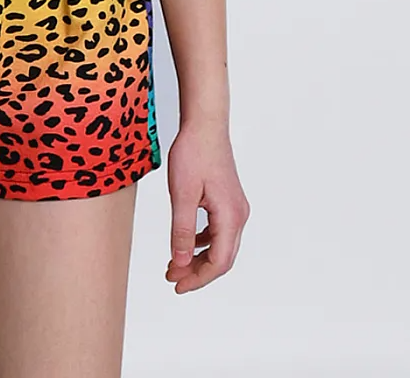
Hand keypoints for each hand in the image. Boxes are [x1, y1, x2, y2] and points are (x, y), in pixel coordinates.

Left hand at [163, 118, 249, 292]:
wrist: (205, 124)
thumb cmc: (193, 153)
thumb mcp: (182, 194)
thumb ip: (182, 231)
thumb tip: (180, 262)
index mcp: (230, 216)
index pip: (219, 262)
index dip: (198, 278)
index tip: (176, 285)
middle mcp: (238, 214)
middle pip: (222, 257)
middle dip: (197, 271)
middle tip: (172, 277)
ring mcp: (235, 207)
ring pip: (220, 244)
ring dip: (198, 257)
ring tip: (174, 263)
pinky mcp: (228, 199)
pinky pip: (218, 230)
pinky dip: (202, 242)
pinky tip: (185, 242)